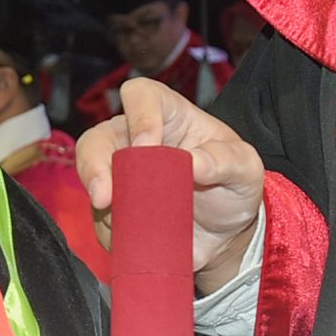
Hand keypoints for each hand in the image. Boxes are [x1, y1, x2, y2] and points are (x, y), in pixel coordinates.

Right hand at [75, 76, 263, 284]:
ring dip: (99, 203)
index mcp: (169, 116)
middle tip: (105, 197)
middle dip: (94, 164)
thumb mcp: (245, 168)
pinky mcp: (115, 210)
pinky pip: (100, 219)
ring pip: (90, 178)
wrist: (225, 233)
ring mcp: (120, 176)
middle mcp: (135, 140)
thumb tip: (194, 163)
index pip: (141, 95)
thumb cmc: (233, 185)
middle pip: (98, 137)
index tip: (147, 146)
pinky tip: (132, 240)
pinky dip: (111, 232)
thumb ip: (226, 160)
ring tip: (119, 226)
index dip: (139, 115)